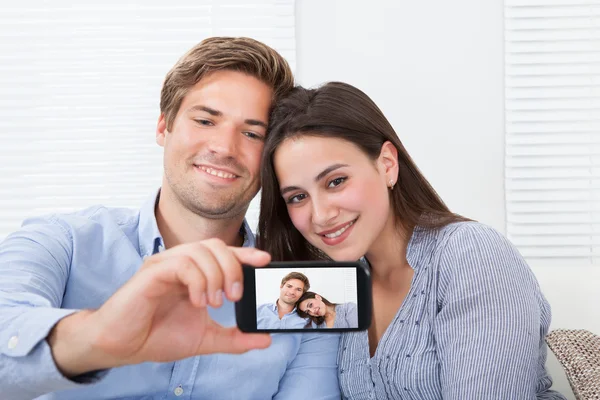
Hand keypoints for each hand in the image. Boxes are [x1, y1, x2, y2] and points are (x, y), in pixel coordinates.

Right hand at [48, 239, 270, 375]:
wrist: (122, 347)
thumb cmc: (156, 336)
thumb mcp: (205, 339)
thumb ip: (234, 338)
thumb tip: (264, 339)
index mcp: (194, 273)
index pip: (224, 253)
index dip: (245, 253)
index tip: (265, 261)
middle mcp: (180, 263)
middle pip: (216, 246)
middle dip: (233, 268)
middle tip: (235, 295)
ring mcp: (165, 264)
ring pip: (200, 250)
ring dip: (215, 276)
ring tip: (214, 302)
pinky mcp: (152, 271)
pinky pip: (182, 263)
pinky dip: (197, 280)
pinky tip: (196, 301)